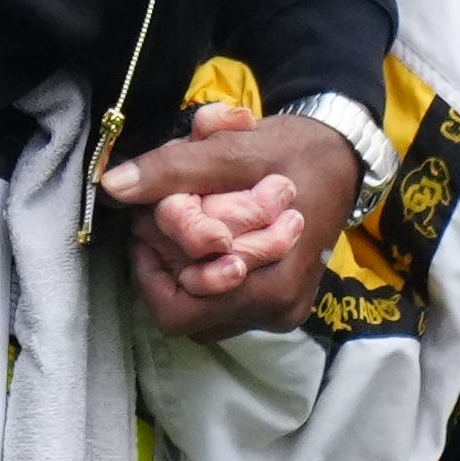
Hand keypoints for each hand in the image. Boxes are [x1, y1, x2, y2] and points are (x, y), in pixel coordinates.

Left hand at [100, 101, 363, 342]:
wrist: (344, 156)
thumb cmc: (294, 151)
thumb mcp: (235, 149)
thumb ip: (175, 169)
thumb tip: (115, 187)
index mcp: (272, 284)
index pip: (179, 309)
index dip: (149, 270)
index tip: (147, 225)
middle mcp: (277, 309)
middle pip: (187, 312)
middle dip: (166, 265)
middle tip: (163, 218)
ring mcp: (279, 311)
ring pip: (201, 311)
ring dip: (183, 271)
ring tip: (188, 225)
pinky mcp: (277, 304)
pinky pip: (221, 304)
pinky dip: (204, 274)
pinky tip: (209, 238)